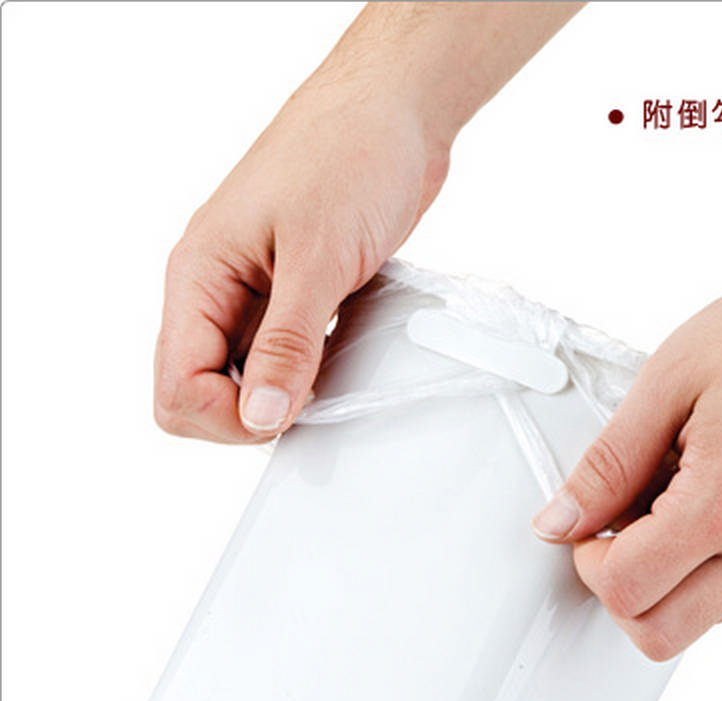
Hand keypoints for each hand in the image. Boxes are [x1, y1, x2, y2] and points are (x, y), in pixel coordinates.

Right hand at [153, 76, 448, 441]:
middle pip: (199, 390)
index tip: (286, 408)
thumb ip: (287, 345)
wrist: (394, 113)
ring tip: (328, 375)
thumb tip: (261, 416)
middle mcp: (217, 289)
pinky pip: (283, 355)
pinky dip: (307, 372)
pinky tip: (338, 361)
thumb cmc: (349, 155)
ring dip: (280, 394)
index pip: (177, 386)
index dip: (228, 417)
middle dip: (247, 414)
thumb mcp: (318, 258)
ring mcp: (256, 294)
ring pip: (242, 377)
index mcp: (198, 275)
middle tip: (305, 399)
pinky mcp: (295, 293)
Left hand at [533, 176, 721, 659]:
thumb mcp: (670, 380)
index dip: (586, 559)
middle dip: (618, 590)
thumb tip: (561, 518)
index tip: (587, 522)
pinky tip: (700, 507)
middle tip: (613, 531)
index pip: (627, 590)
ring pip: (699, 623)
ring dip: (661, 582)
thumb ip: (608, 463)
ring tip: (665, 504)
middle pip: (661, 634)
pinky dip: (701, 570)